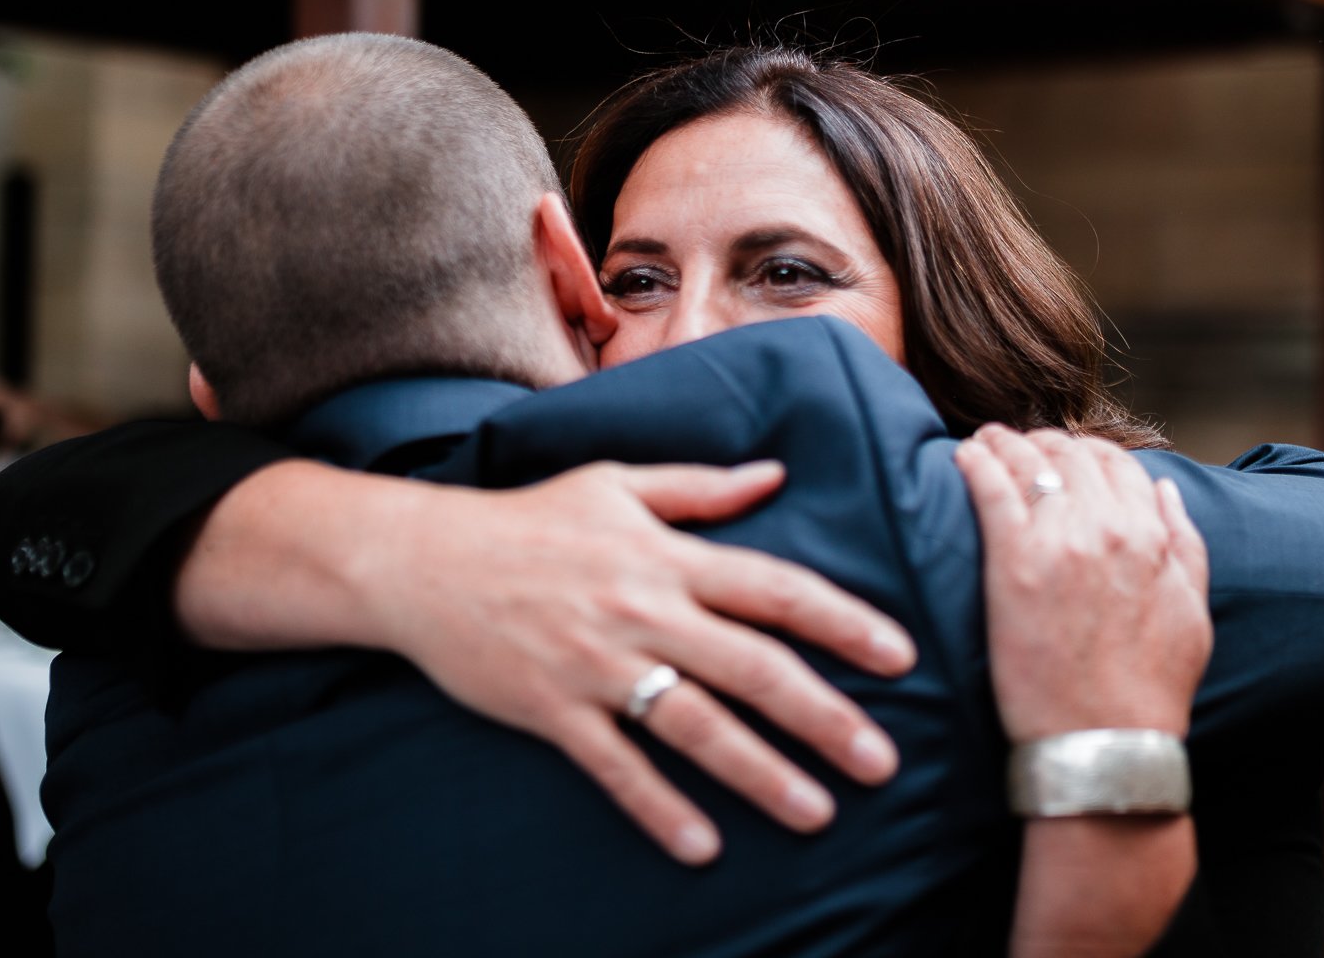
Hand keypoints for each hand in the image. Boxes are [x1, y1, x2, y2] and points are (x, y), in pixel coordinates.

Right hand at [177, 459, 914, 864]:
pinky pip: (614, 766)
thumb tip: (776, 475)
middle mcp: (642, 610)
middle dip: (824, 717)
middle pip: (752, 668)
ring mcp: (597, 664)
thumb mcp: (616, 482)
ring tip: (817, 813)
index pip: (773, 588)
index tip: (901, 657)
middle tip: (883, 762)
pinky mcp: (552, 710)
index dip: (842, 621)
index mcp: (665, 555)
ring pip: (695, 726)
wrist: (423, 560)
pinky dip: (658, 807)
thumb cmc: (528, 519)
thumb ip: (700, 487)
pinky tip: (703, 848)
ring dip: (760, 773)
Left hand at [957, 427, 1209, 957]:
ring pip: (1026, 459)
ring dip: (1003, 441)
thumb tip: (1163, 488)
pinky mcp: (1011, 563)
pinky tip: (962, 457)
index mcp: (1150, 537)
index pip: (1114, 461)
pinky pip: (989, 486)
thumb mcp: (1193, 612)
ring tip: (984, 442)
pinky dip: (975, 460)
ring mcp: (1057, 542)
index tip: (1059, 455)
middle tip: (1016, 447)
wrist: (1104, 746)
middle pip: (1066, 452)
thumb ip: (1184, 542)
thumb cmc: (1149, 689)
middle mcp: (1107, 528)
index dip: (1083, 450)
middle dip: (1040, 442)